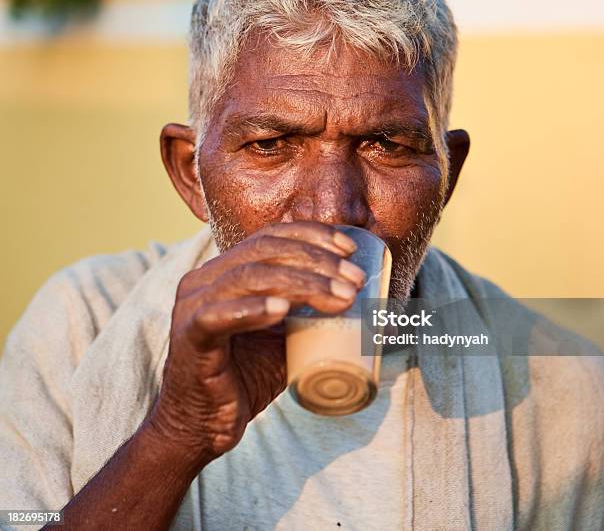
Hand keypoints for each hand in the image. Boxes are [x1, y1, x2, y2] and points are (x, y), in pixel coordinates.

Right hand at [146, 221, 364, 468]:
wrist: (204, 425)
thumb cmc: (247, 376)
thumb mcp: (283, 337)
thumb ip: (306, 313)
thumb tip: (360, 299)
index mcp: (225, 271)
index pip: (269, 237)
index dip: (310, 234)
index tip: (350, 248)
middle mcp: (205, 279)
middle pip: (263, 251)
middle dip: (316, 259)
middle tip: (355, 279)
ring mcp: (192, 305)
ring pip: (248, 277)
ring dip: (301, 282)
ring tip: (340, 297)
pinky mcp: (189, 337)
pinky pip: (217, 315)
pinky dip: (253, 309)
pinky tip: (282, 309)